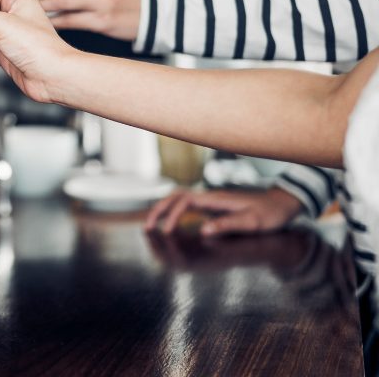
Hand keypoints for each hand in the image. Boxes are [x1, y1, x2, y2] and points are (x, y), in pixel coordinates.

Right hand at [144, 187, 304, 236]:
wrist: (282, 203)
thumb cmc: (270, 214)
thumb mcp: (252, 222)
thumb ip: (228, 224)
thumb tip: (203, 230)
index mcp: (215, 199)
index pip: (184, 202)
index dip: (172, 216)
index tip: (167, 232)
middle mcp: (209, 197)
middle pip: (175, 197)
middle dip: (158, 210)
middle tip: (147, 227)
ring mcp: (210, 200)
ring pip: (178, 200)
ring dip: (163, 210)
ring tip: (152, 225)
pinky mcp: (212, 206)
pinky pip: (186, 206)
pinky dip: (173, 213)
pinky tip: (170, 224)